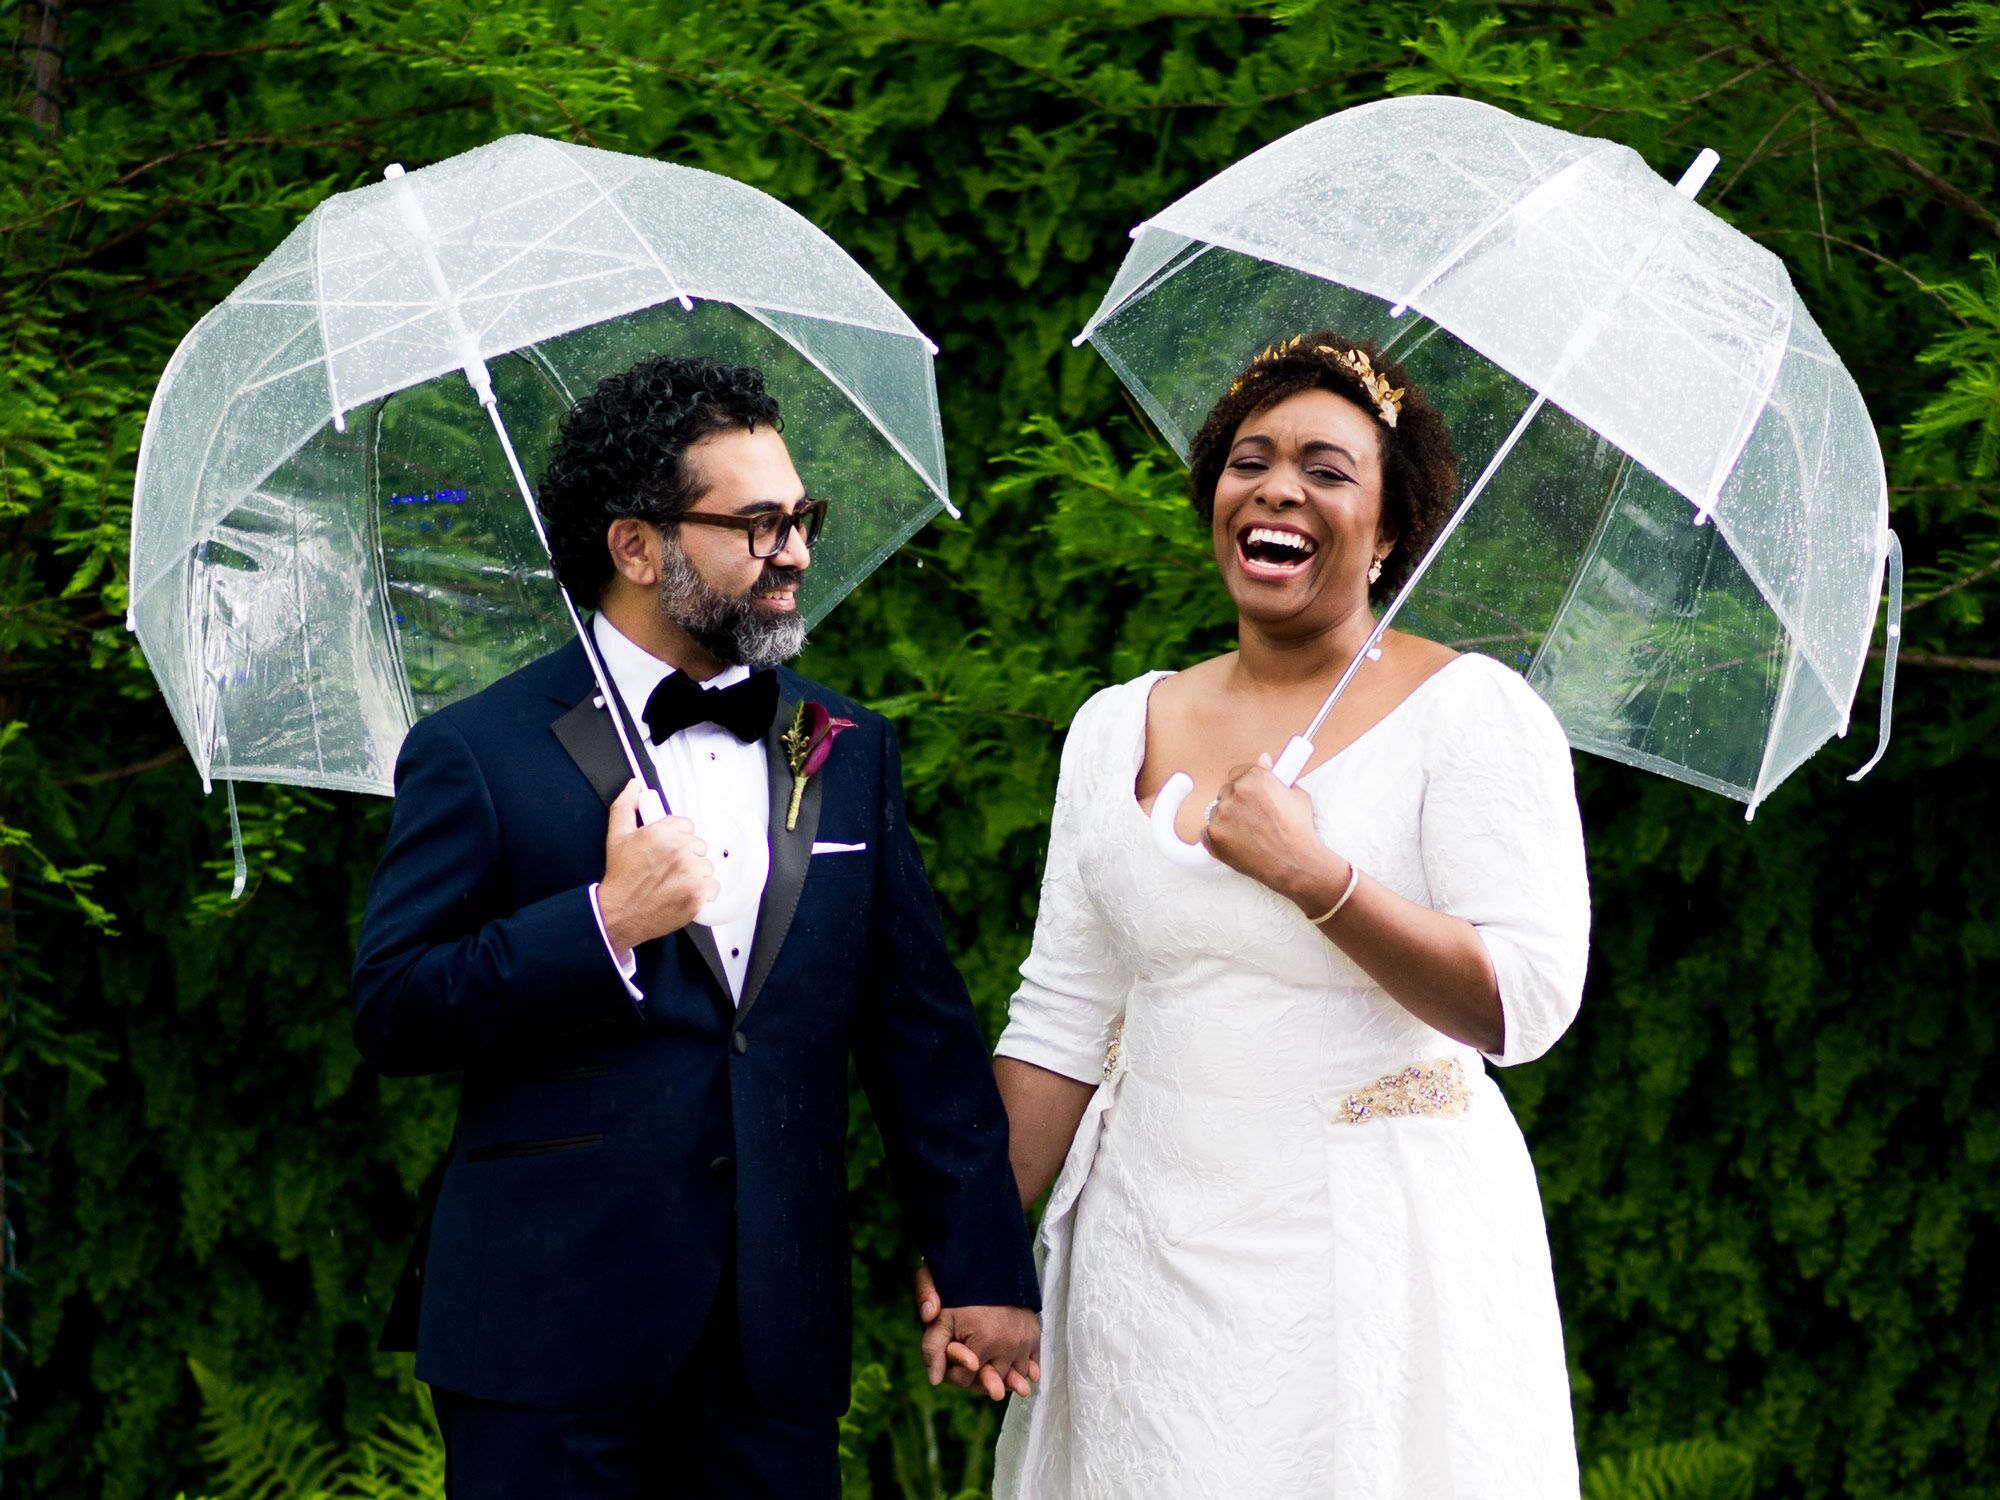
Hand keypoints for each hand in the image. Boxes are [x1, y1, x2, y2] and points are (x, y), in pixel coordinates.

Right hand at [596, 780, 717, 949]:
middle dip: (685, 855)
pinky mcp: (698, 894)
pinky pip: (713, 886)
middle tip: (666, 868)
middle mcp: (679, 851)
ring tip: (672, 881)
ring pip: (706, 865)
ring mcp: (691, 873)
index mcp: (662, 833)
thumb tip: (634, 787)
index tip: (665, 850)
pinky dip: (702, 892)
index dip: (676, 838)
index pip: (686, 825)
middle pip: (697, 845)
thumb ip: (625, 807)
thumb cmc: (620, 878)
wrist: (620, 913)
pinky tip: (683, 892)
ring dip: (694, 873)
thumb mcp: (617, 836)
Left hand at [914, 1261, 1040, 1400]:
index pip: (965, 1380)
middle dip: (977, 1375)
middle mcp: (1010, 1346)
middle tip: (968, 1358)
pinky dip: (1026, 1370)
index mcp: (985, 1343)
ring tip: (990, 1363)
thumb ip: (932, 1349)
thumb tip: (934, 1380)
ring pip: (1014, 1377)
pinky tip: (1019, 1373)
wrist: (991, 1263)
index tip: (949, 1355)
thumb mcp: (940, 1316)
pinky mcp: (1034, 1334)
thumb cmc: (961, 1291)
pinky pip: (1033, 1365)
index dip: (952, 1372)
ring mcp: (1024, 1340)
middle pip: (992, 1382)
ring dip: (1002, 1375)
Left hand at [1202, 753, 1344, 907]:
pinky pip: (1206, 833)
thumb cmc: (1299, 831)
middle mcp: (1236, 792)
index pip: (1238, 773)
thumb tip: (1265, 760)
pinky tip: (1236, 845)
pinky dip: (1218, 839)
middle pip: (1225, 792)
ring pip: (1216, 813)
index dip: (1245, 786)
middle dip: (1236, 804)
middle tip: (1252, 820)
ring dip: (1227, 821)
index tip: (1249, 795)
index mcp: (1255, 777)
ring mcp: (1221, 814)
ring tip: (1249, 836)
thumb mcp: (1296, 795)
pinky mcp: (1212, 836)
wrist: (1296, 862)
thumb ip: (1277, 776)